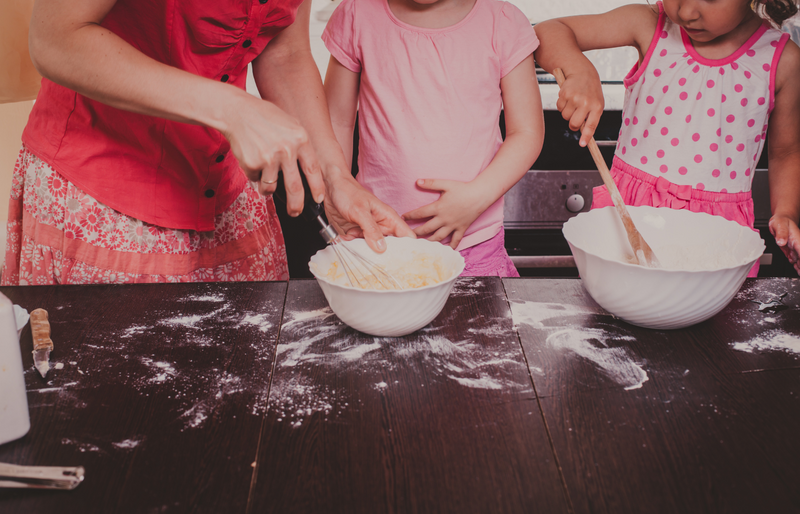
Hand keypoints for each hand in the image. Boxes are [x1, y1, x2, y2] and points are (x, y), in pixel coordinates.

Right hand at [221, 93, 325, 216]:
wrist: (237, 112)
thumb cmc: (265, 117)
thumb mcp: (291, 124)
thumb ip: (300, 145)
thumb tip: (309, 171)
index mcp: (300, 139)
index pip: (313, 170)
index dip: (317, 188)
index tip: (318, 199)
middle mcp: (287, 150)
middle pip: (295, 187)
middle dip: (296, 205)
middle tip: (295, 212)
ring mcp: (269, 157)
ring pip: (271, 187)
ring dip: (267, 188)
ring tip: (264, 176)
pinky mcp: (253, 163)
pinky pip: (255, 179)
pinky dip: (254, 175)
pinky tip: (252, 159)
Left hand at [322, 169, 414, 252]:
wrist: (329, 187)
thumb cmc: (348, 192)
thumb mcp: (360, 211)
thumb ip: (371, 229)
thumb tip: (382, 248)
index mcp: (388, 218)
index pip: (407, 236)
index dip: (410, 249)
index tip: (405, 261)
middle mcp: (380, 226)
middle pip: (390, 247)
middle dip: (383, 254)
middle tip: (375, 257)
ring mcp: (368, 231)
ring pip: (372, 249)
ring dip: (363, 248)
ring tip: (354, 236)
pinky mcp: (356, 234)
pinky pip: (357, 246)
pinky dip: (351, 245)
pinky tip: (346, 236)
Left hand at [402, 179, 485, 248]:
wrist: (480, 195)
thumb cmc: (463, 188)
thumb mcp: (446, 184)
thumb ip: (431, 183)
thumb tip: (417, 181)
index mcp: (438, 207)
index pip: (420, 213)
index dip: (410, 216)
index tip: (402, 218)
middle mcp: (444, 219)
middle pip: (427, 228)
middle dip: (416, 232)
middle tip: (408, 236)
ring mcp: (453, 225)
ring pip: (439, 237)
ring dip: (429, 241)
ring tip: (422, 245)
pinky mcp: (461, 228)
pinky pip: (455, 240)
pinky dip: (451, 246)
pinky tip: (445, 251)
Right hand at [555, 71, 604, 146]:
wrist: (582, 72)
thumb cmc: (590, 90)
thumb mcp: (596, 102)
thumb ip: (591, 117)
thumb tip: (583, 134)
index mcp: (597, 106)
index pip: (591, 125)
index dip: (586, 136)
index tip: (582, 144)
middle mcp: (586, 103)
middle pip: (574, 124)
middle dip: (573, 124)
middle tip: (575, 116)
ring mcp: (575, 98)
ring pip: (565, 116)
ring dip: (567, 112)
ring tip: (573, 102)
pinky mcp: (565, 94)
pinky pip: (559, 108)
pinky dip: (562, 104)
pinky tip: (568, 97)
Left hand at [769, 215, 799, 274]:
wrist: (780, 220)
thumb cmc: (781, 221)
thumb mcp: (779, 224)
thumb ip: (781, 233)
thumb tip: (781, 242)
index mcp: (797, 240)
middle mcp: (798, 245)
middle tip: (799, 273)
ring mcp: (795, 249)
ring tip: (799, 273)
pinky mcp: (790, 251)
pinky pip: (795, 260)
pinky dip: (797, 266)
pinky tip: (797, 270)